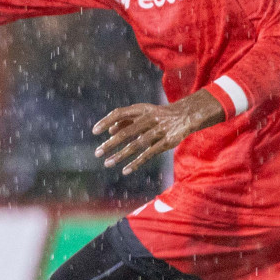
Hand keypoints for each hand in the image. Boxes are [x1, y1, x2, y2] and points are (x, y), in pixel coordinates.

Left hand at [92, 91, 224, 175]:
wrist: (185, 115)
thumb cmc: (157, 115)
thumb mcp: (143, 113)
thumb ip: (126, 120)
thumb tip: (110, 130)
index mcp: (141, 109)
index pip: (119, 113)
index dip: (106, 121)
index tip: (94, 131)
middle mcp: (149, 118)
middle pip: (127, 132)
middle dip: (111, 143)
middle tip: (97, 152)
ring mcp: (159, 130)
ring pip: (136, 145)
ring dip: (121, 155)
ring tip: (107, 163)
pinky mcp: (167, 142)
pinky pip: (149, 154)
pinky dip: (136, 162)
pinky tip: (125, 170)